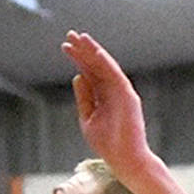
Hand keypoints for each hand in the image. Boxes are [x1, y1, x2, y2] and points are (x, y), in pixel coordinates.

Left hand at [62, 30, 153, 177]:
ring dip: (93, 51)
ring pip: (106, 67)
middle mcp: (113, 90)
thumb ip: (85, 97)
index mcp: (103, 95)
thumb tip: (77, 76)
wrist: (124, 159)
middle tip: (69, 35)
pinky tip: (95, 52)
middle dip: (83, 50)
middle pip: (96, 65)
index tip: (65, 46)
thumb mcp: (88, 117)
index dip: (78, 58)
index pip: (89, 72)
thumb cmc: (107, 142)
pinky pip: (115, 76)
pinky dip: (106, 63)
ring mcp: (122, 92)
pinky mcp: (128, 97)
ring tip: (81, 38)